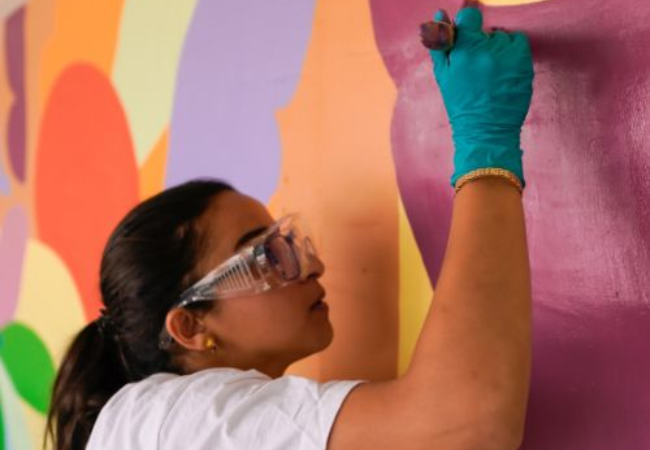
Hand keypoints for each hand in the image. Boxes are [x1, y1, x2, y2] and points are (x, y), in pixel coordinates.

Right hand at [427, 4, 533, 187]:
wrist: (485, 131)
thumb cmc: (461, 104)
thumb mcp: (443, 75)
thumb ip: (441, 43)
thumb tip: (441, 13)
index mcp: (463, 51)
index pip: (469, 15)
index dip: (468, 21)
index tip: (468, 30)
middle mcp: (487, 51)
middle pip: (486, 30)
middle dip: (480, 43)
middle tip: (476, 68)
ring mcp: (508, 56)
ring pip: (502, 36)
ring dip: (496, 48)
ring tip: (490, 73)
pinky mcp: (524, 62)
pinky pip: (518, 41)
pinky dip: (512, 51)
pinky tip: (504, 69)